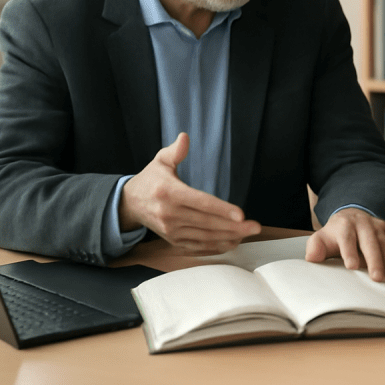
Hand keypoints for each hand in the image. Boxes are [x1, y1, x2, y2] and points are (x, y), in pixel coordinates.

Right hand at [120, 133, 260, 253]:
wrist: (130, 204)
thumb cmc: (150, 180)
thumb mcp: (160, 161)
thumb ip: (174, 151)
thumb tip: (185, 137)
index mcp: (169, 192)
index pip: (200, 202)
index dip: (221, 209)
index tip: (241, 214)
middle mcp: (169, 214)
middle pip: (207, 223)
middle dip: (233, 226)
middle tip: (255, 226)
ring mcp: (171, 230)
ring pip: (204, 237)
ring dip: (228, 237)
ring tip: (247, 234)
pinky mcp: (173, 240)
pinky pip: (197, 246)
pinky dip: (215, 247)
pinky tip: (231, 242)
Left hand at [305, 208, 384, 282]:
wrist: (352, 218)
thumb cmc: (335, 235)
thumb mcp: (321, 238)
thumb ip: (315, 248)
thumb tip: (312, 258)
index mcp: (344, 224)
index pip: (347, 237)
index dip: (349, 251)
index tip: (352, 266)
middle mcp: (364, 223)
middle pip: (371, 241)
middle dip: (375, 260)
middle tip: (377, 279)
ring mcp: (379, 226)